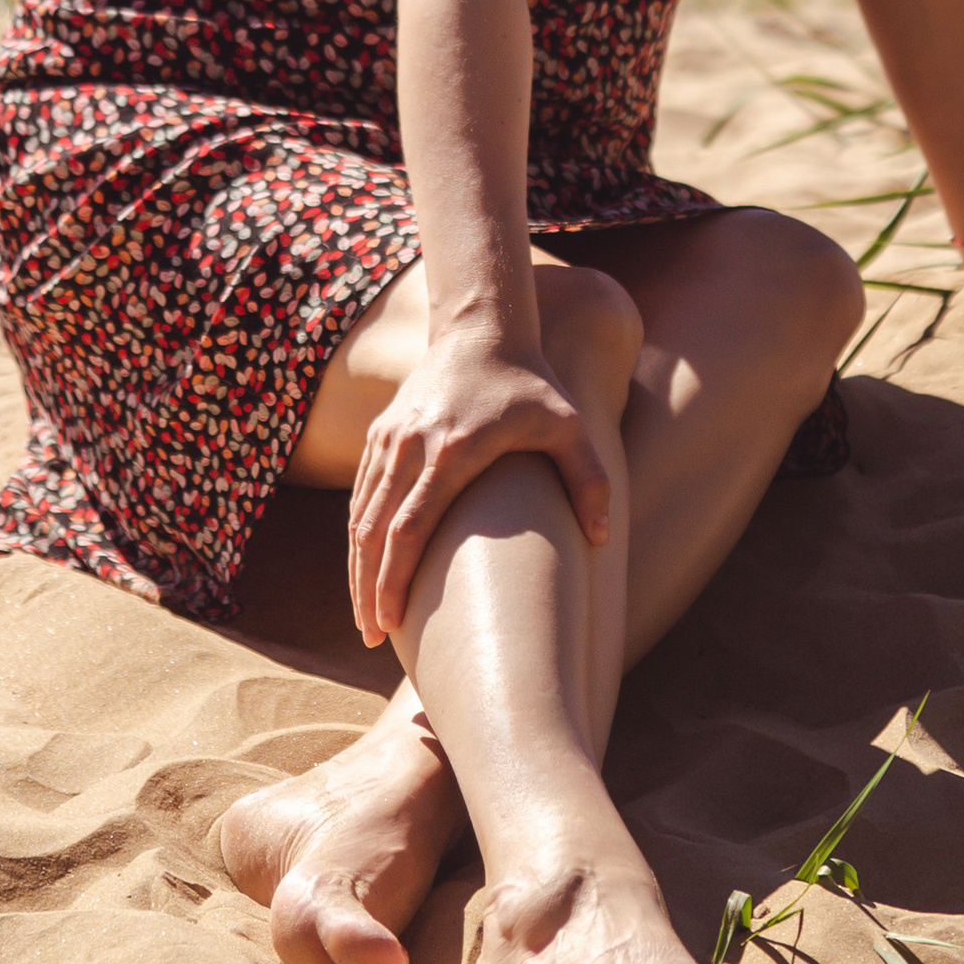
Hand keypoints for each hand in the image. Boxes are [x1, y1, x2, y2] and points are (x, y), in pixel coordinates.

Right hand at [347, 331, 610, 646]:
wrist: (480, 328)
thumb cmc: (530, 383)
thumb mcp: (569, 426)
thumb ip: (590, 481)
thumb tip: (605, 538)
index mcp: (451, 452)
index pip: (408, 529)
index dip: (394, 580)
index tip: (389, 622)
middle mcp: (410, 447)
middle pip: (373, 532)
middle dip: (368, 588)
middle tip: (371, 636)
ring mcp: (389, 439)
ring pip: (360, 516)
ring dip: (358, 567)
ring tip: (366, 614)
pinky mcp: (380, 433)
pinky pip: (361, 494)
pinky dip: (359, 534)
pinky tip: (365, 566)